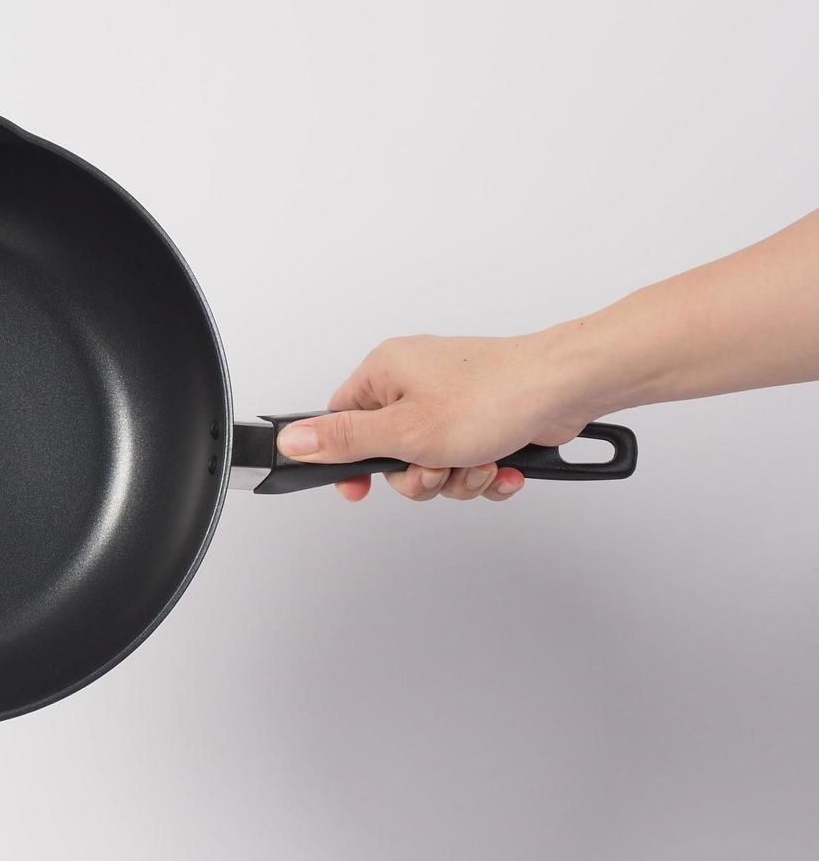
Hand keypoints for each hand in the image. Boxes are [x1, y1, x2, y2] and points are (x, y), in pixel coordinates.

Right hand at [274, 333, 599, 501]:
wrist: (568, 388)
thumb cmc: (495, 395)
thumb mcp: (404, 431)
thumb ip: (344, 440)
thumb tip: (292, 440)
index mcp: (386, 373)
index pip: (342, 422)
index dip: (349, 461)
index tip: (360, 488)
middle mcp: (416, 381)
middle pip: (390, 453)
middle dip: (419, 475)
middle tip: (438, 468)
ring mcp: (454, 399)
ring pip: (433, 463)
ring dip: (457, 477)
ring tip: (480, 462)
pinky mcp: (485, 417)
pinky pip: (467, 459)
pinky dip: (484, 471)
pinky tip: (504, 465)